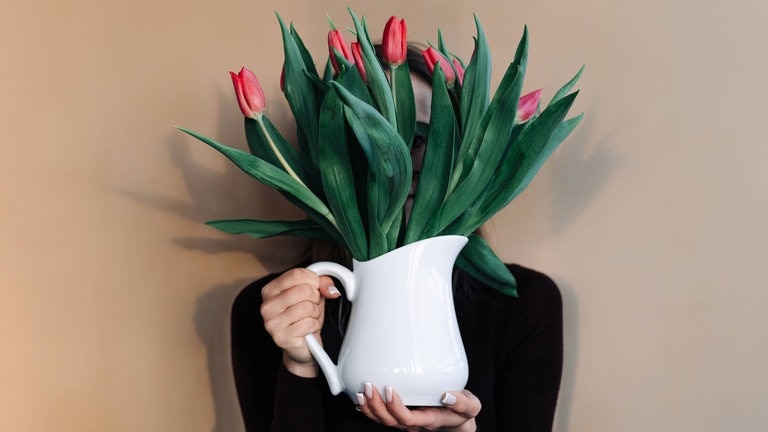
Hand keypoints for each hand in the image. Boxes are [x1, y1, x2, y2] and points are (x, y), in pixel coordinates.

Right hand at [260, 268, 338, 376]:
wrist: (302, 346)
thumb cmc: (304, 317)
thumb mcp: (314, 294)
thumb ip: (322, 284)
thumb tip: (330, 289)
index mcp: (270, 290)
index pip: (297, 274)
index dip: (313, 280)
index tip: (315, 288)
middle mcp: (267, 305)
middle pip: (304, 290)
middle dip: (316, 298)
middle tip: (311, 307)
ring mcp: (272, 322)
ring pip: (308, 307)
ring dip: (315, 314)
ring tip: (308, 319)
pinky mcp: (281, 337)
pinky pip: (309, 323)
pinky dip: (314, 326)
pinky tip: (307, 329)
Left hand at [356, 383, 480, 430]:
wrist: (458, 420)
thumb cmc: (462, 411)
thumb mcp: (470, 406)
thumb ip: (462, 402)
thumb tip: (446, 395)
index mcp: (429, 421)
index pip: (407, 419)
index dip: (395, 407)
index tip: (389, 389)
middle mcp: (414, 424)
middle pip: (389, 421)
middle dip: (376, 405)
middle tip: (368, 386)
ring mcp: (405, 421)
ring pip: (382, 420)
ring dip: (369, 407)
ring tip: (361, 391)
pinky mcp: (400, 415)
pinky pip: (381, 416)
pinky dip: (369, 409)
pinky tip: (360, 399)